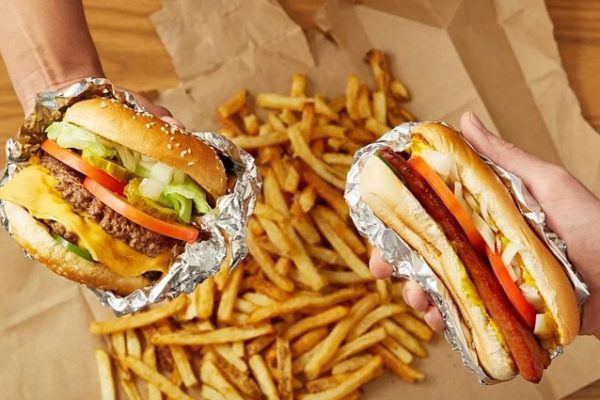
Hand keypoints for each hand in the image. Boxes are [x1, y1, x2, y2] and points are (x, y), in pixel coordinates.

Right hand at [369, 111, 599, 334]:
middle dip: (393, 262)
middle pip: (422, 254)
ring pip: (434, 288)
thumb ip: (502, 157)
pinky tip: (438, 319)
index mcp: (479, 215)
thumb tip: (463, 118)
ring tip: (417, 299)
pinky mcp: (497, 312)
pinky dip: (444, 320)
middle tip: (380, 268)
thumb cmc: (593, 225)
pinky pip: (461, 318)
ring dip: (415, 294)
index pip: (428, 214)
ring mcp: (485, 282)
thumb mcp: (546, 184)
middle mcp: (476, 248)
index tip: (376, 221)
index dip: (397, 218)